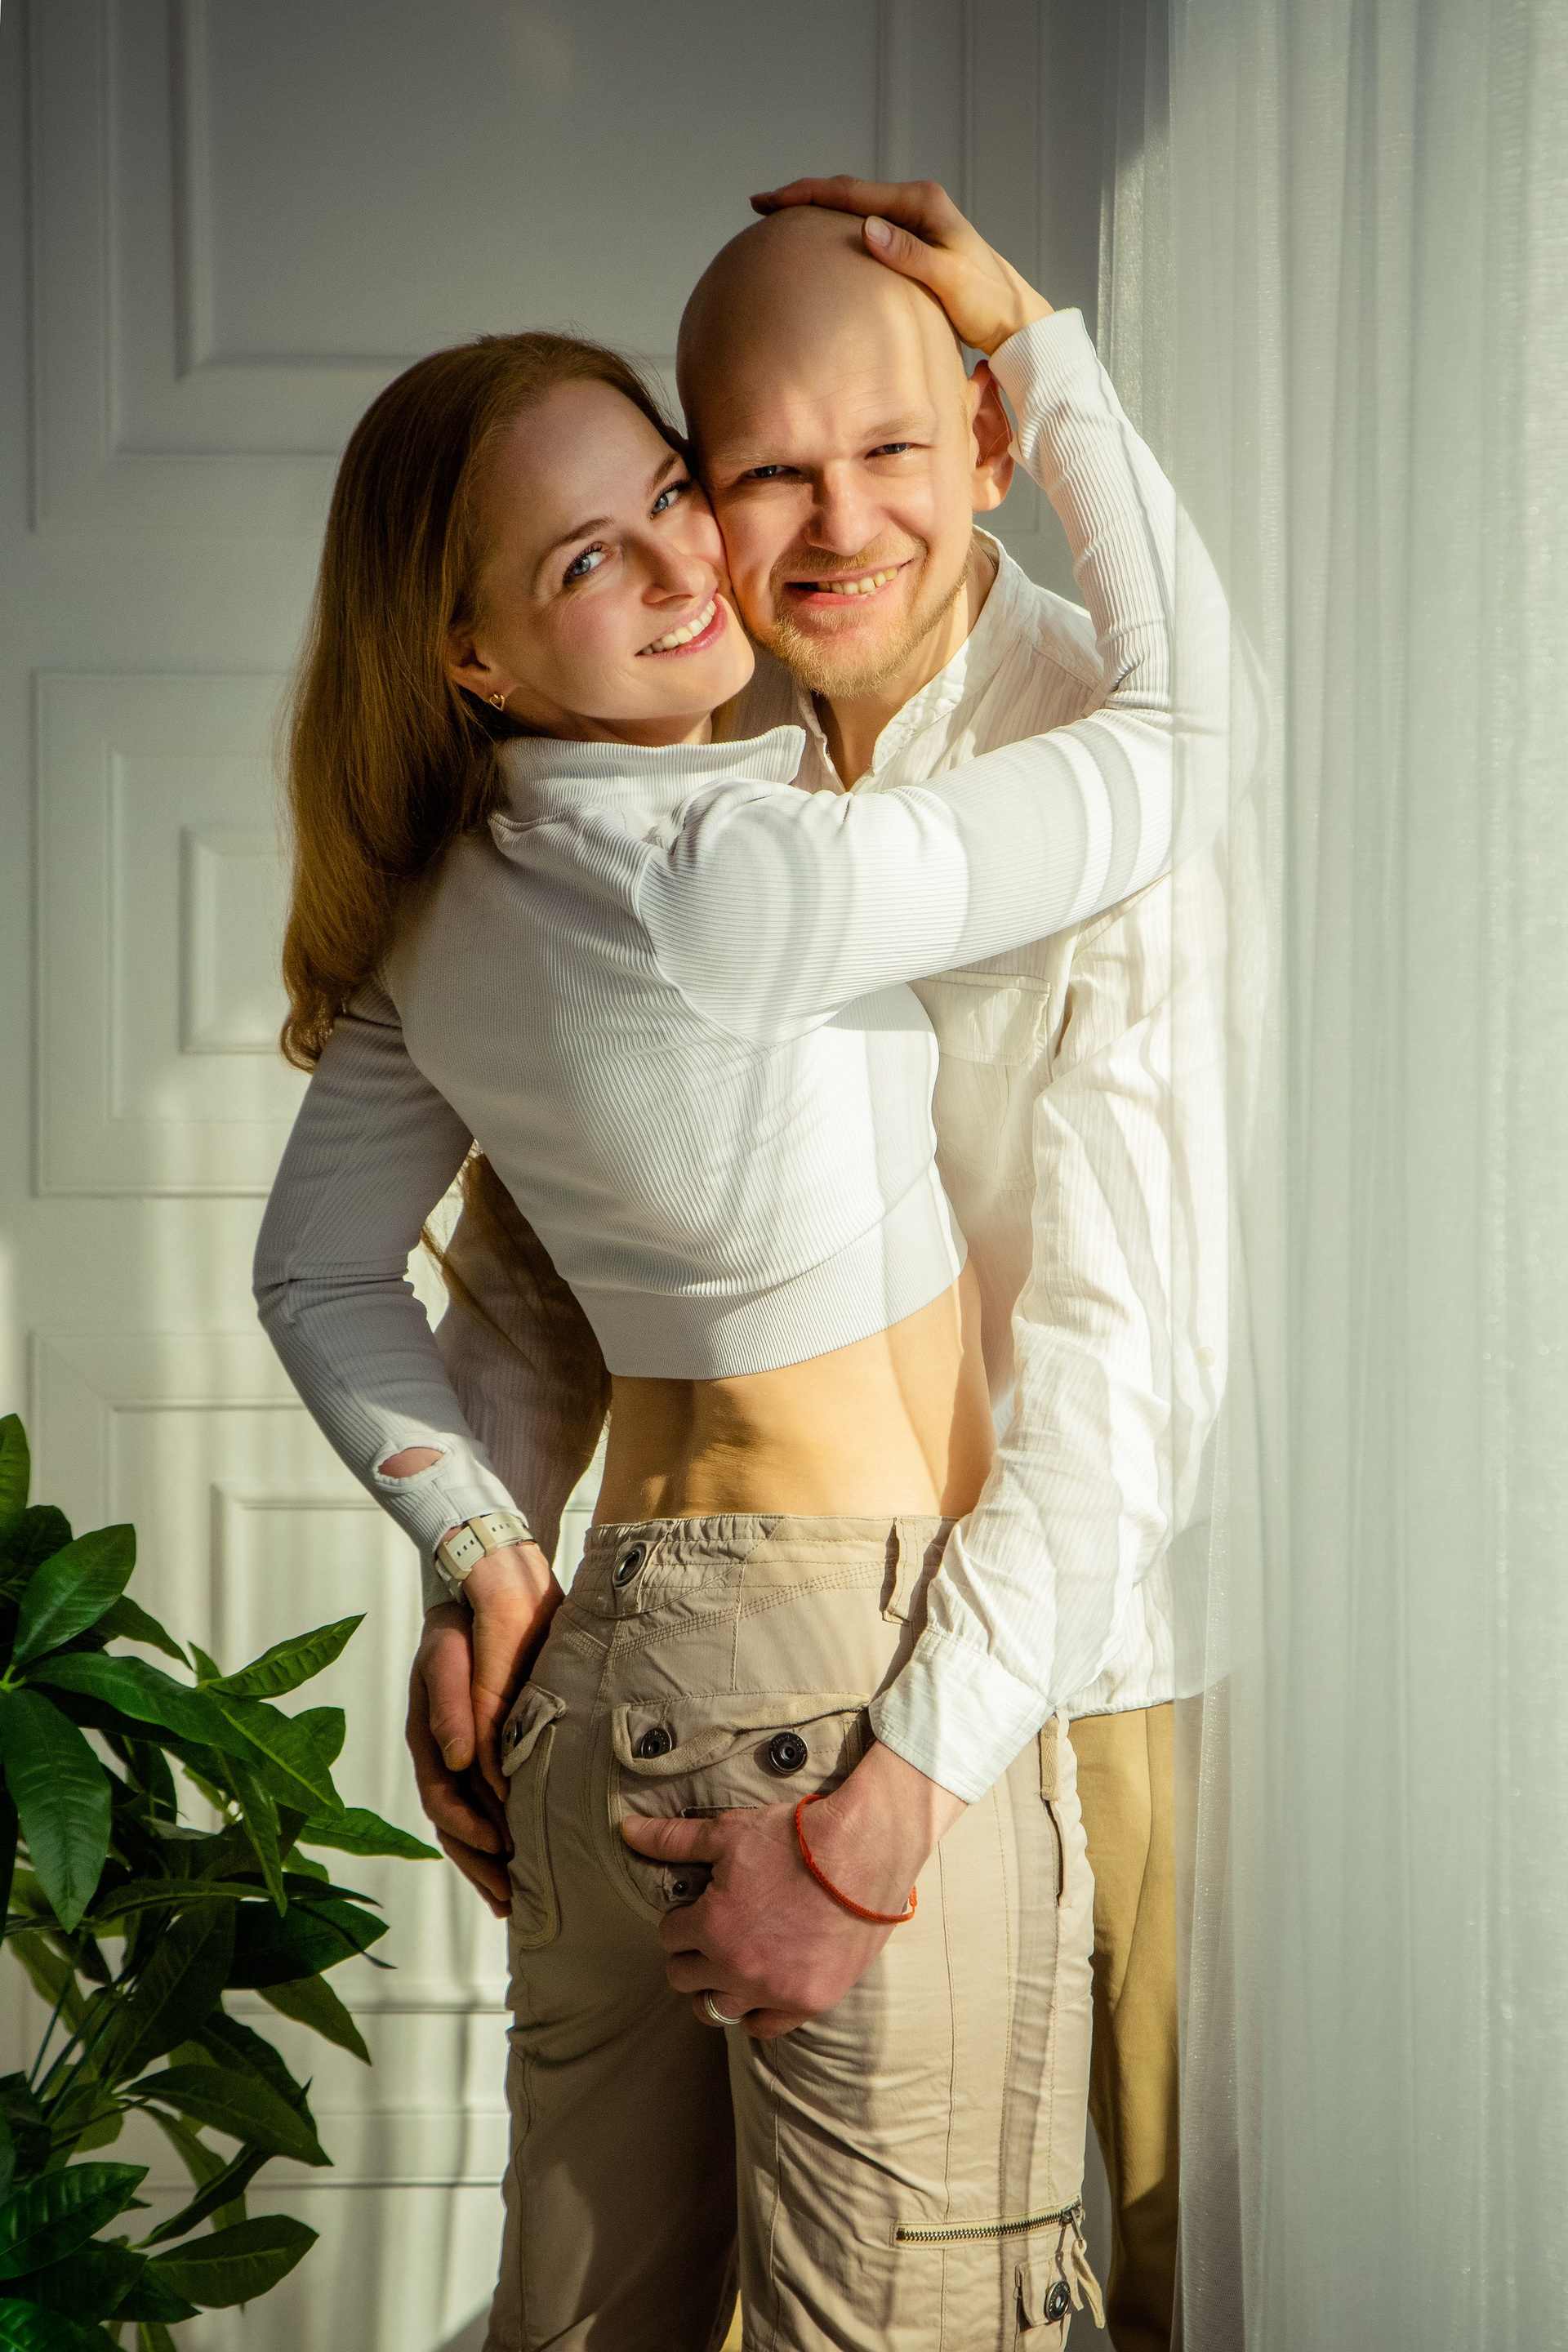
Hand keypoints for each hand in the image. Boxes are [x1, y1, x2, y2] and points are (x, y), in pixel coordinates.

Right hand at [406, 1607, 510, 1916]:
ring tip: (517, 1898)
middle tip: (513, 1899)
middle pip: (455, 1825)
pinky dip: (501, 1838)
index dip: (468, 1829)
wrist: (479, 1599)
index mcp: (428, 1739)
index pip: (442, 1798)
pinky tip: (522, 1861)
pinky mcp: (485, 1753)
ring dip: (490, 1864)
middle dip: (480, 1866)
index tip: (500, 1849)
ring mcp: (461, 1758)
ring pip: (470, 1825)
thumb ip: (451, 1709)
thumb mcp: (447, 1660)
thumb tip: (456, 1760)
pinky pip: (488, 1807)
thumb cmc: (458, 1631)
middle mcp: (442, 1756)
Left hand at [620, 1741, 966, 2039]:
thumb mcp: (727, 1832)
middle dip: (691, 1952)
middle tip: (712, 1932)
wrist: (865, 1850)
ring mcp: (774, 1991)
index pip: (669, 1936)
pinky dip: (754, 2013)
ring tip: (730, 1963)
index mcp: (712, 1927)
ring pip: (715, 2011)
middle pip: (685, 1977)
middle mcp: (737, 1968)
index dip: (681, 1918)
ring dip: (715, 1987)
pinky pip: (762, 2029)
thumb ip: (671, 1840)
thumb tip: (624, 1830)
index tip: (698, 1907)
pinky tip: (757, 1989)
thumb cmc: (795, 1838)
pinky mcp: (810, 2002)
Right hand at [751, 176, 1051, 356]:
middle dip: (804, 198)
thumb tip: (867, 228)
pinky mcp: (912, 244)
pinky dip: (837, 231)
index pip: (853, 193)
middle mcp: (917, 206)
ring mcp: (914, 223)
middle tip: (761, 206)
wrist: (1013, 318)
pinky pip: (865, 229)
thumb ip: (910, 254)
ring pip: (854, 210)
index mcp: (922, 204)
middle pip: (848, 194)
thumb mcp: (949, 280)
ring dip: (818, 212)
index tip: (770, 201)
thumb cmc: (987, 301)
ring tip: (781, 219)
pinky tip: (819, 242)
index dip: (808, 195)